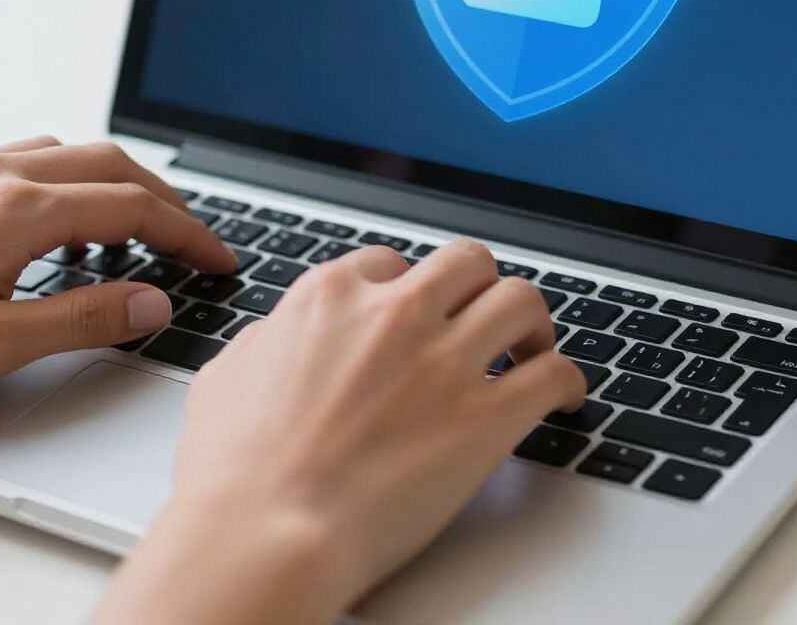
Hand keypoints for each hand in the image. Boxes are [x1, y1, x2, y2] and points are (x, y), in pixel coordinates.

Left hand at [0, 136, 235, 395]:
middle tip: (194, 242)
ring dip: (121, 183)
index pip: (136, 210)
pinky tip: (63, 215)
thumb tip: (154, 303)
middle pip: (116, 166)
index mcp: (21, 210)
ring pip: (74, 153)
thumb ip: (84, 318)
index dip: (190, 235)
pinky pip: (33, 156)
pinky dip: (74, 178)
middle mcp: (0, 173)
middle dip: (167, 201)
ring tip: (139, 228)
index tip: (220, 260)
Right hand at [94, 240, 584, 624]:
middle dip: (478, 284)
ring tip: (531, 345)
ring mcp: (444, 362)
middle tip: (481, 315)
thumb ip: (268, 339)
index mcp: (334, 296)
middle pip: (467, 261)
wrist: (263, 536)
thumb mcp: (229, 376)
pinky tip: (563, 397)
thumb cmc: (234, 472)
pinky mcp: (484, 418)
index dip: (408, 287)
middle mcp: (396, 313)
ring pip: (520, 299)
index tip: (419, 311)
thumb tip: (282, 336)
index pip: (391, 261)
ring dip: (531, 321)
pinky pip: (552, 374)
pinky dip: (567, 381)